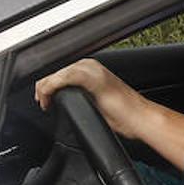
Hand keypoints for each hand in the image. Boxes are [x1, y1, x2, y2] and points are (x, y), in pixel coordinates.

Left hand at [34, 58, 149, 138]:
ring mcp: (93, 70)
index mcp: (91, 68)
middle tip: (42, 102)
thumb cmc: (124, 114)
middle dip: (44, 87)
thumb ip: (80, 96)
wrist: (141, 119)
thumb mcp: (96, 101)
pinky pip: (64, 78)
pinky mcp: (94, 79)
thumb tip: (63, 102)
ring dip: (46, 87)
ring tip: (44, 102)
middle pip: (56, 71)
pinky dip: (52, 87)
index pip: (60, 72)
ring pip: (57, 73)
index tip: (43, 99)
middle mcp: (91, 65)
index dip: (47, 85)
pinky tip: (48, 98)